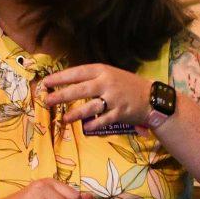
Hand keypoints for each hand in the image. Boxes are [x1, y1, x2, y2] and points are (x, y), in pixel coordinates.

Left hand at [38, 64, 157, 132]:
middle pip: (80, 89)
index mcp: (103, 70)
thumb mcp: (110, 74)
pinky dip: (93, 125)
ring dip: (75, 114)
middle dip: (62, 95)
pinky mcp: (120, 113)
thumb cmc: (127, 85)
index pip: (77, 72)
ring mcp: (114, 98)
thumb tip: (67, 84)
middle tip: (48, 100)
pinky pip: (103, 120)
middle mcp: (107, 83)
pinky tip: (85, 127)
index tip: (46, 82)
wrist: (152, 97)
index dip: (61, 77)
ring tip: (64, 119)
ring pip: (90, 107)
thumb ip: (92, 78)